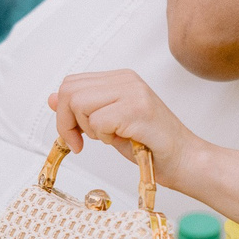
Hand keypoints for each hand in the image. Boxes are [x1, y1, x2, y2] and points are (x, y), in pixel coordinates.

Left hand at [52, 69, 199, 183]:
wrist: (186, 160)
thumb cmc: (150, 145)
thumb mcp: (109, 124)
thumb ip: (83, 109)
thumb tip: (52, 98)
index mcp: (120, 78)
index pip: (71, 84)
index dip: (64, 113)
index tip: (75, 136)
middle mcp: (126, 79)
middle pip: (70, 90)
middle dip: (68, 122)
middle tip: (82, 142)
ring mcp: (133, 92)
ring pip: (80, 104)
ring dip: (89, 129)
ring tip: (111, 138)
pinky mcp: (138, 109)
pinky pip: (99, 121)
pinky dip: (105, 137)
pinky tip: (124, 140)